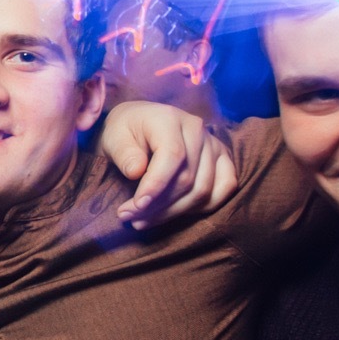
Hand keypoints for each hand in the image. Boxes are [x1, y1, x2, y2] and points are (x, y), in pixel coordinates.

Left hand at [99, 101, 237, 228]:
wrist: (138, 126)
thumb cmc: (124, 132)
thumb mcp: (114, 138)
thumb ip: (124, 154)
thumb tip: (137, 171)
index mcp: (169, 119)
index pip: (172, 155)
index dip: (156, 185)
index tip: (136, 206)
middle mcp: (197, 129)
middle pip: (187, 178)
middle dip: (157, 205)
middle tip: (129, 217)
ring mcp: (214, 145)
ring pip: (203, 190)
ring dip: (173, 212)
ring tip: (142, 220)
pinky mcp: (223, 160)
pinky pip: (224, 190)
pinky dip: (198, 209)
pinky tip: (171, 213)